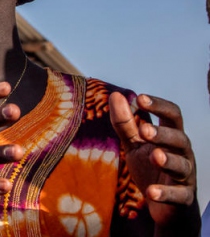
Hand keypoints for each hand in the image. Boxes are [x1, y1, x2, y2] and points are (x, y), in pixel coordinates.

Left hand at [109, 92, 198, 233]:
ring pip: (182, 165)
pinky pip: (178, 195)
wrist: (165, 205)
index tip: (140, 98)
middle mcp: (182, 153)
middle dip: (163, 134)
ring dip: (169, 160)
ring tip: (155, 156)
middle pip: (180, 139)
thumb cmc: (151, 168)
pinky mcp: (184, 197)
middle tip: (145, 131)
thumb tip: (115, 95)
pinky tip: (151, 192)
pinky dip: (165, 193)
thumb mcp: (135, 144)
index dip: (159, 106)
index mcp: (171, 137)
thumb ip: (126, 123)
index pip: (172, 116)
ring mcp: (185, 176)